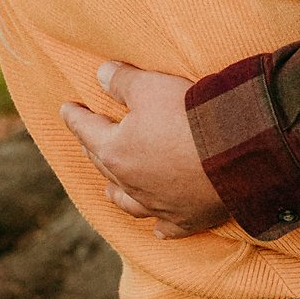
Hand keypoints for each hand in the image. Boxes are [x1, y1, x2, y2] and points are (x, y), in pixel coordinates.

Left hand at [60, 62, 228, 238]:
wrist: (234, 151)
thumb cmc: (187, 114)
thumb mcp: (151, 86)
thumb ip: (123, 81)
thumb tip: (100, 74)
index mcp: (115, 152)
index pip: (86, 130)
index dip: (74, 116)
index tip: (65, 108)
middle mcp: (130, 184)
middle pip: (104, 165)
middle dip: (92, 150)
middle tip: (86, 140)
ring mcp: (156, 205)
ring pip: (127, 202)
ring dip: (117, 193)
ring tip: (109, 189)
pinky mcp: (184, 218)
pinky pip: (165, 225)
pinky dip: (159, 223)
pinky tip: (156, 225)